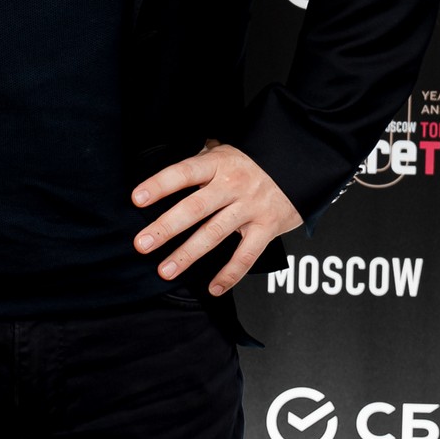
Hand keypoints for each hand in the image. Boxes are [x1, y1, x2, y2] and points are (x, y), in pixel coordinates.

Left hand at [131, 140, 300, 295]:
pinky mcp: (267, 227)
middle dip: (166, 227)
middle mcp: (232, 185)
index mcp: (218, 163)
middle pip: (194, 207)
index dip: (159, 185)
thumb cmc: (257, 159)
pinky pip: (246, 255)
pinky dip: (230, 274)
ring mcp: (250, 207)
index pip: (183, 173)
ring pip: (214, 233)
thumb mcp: (228, 150)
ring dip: (187, 254)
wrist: (302, 162)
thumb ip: (202, 160)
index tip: (137, 199)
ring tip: (165, 270)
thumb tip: (174, 169)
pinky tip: (213, 288)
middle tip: (142, 243)